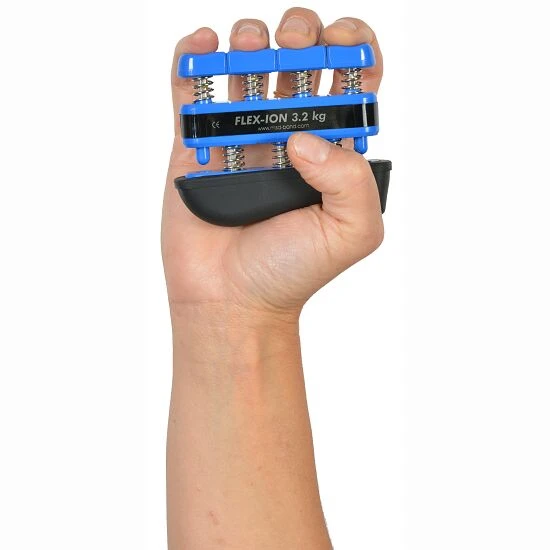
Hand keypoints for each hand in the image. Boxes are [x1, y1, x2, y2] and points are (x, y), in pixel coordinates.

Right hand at [162, 8, 384, 315]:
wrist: (231, 299)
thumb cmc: (290, 272)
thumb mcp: (351, 232)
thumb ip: (353, 178)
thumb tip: (303, 135)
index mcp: (330, 150)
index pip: (351, 81)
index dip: (352, 48)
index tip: (338, 44)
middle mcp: (286, 135)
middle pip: (298, 60)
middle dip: (300, 34)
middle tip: (291, 47)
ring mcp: (240, 137)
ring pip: (246, 64)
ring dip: (250, 37)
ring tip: (249, 46)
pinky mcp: (197, 145)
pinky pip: (191, 90)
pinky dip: (193, 57)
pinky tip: (204, 46)